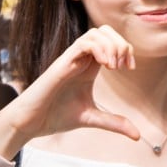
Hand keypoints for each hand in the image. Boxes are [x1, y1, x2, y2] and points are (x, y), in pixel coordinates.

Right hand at [0, 26, 140, 155]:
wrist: (30, 124)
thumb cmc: (55, 116)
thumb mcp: (92, 118)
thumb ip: (114, 123)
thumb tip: (137, 135)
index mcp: (89, 67)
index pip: (111, 41)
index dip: (126, 49)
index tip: (130, 67)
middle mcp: (81, 59)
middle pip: (105, 31)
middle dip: (121, 42)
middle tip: (124, 65)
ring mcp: (71, 59)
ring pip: (95, 33)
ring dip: (111, 45)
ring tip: (114, 66)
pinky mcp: (61, 64)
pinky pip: (83, 43)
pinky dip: (99, 49)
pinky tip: (106, 65)